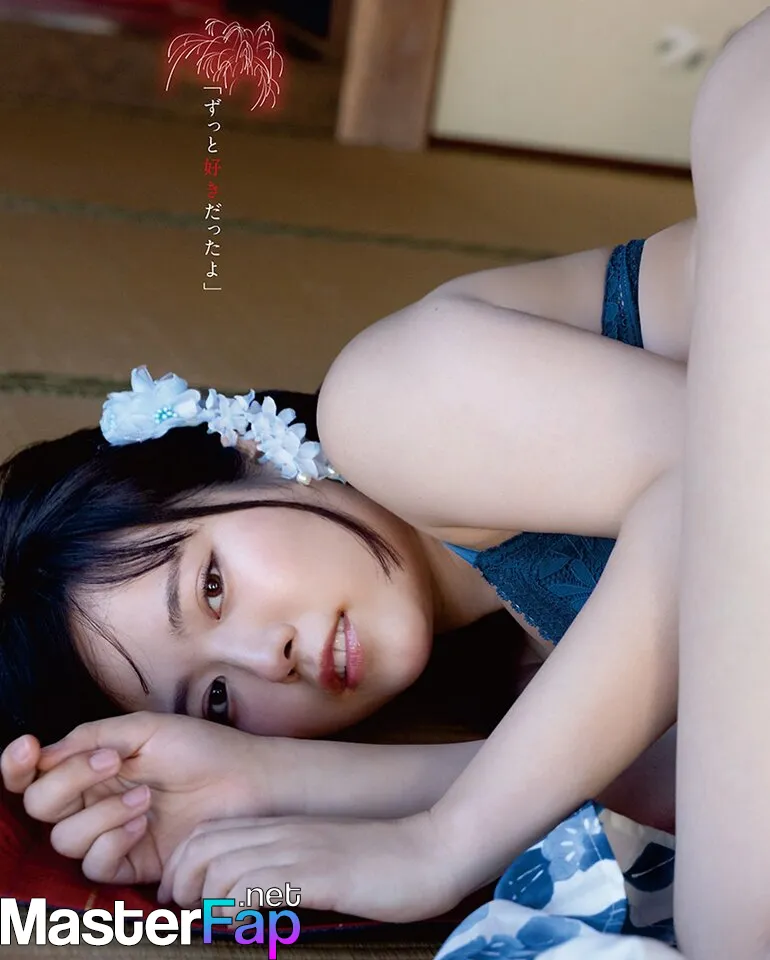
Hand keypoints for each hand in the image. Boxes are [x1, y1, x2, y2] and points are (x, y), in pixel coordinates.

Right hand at [0, 713, 280, 885]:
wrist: (246, 779)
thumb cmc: (202, 747)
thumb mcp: (146, 729)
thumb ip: (93, 737)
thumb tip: (45, 753)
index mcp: (92, 765)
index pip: (35, 772)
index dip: (18, 765)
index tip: (29, 749)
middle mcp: (94, 799)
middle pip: (40, 805)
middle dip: (65, 782)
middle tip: (111, 762)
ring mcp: (110, 832)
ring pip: (64, 839)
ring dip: (100, 813)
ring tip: (144, 796)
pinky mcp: (131, 863)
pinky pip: (94, 865)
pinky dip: (112, 841)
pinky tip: (142, 822)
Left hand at [157, 811, 466, 922]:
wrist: (431, 848)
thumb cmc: (383, 861)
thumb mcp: (324, 857)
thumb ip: (288, 867)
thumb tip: (249, 898)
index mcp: (281, 827)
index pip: (207, 834)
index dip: (180, 865)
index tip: (180, 899)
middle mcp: (282, 834)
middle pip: (203, 846)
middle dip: (179, 881)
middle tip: (183, 913)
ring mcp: (299, 852)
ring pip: (222, 866)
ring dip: (204, 899)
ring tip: (208, 923)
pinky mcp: (319, 875)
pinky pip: (259, 885)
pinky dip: (237, 908)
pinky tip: (243, 925)